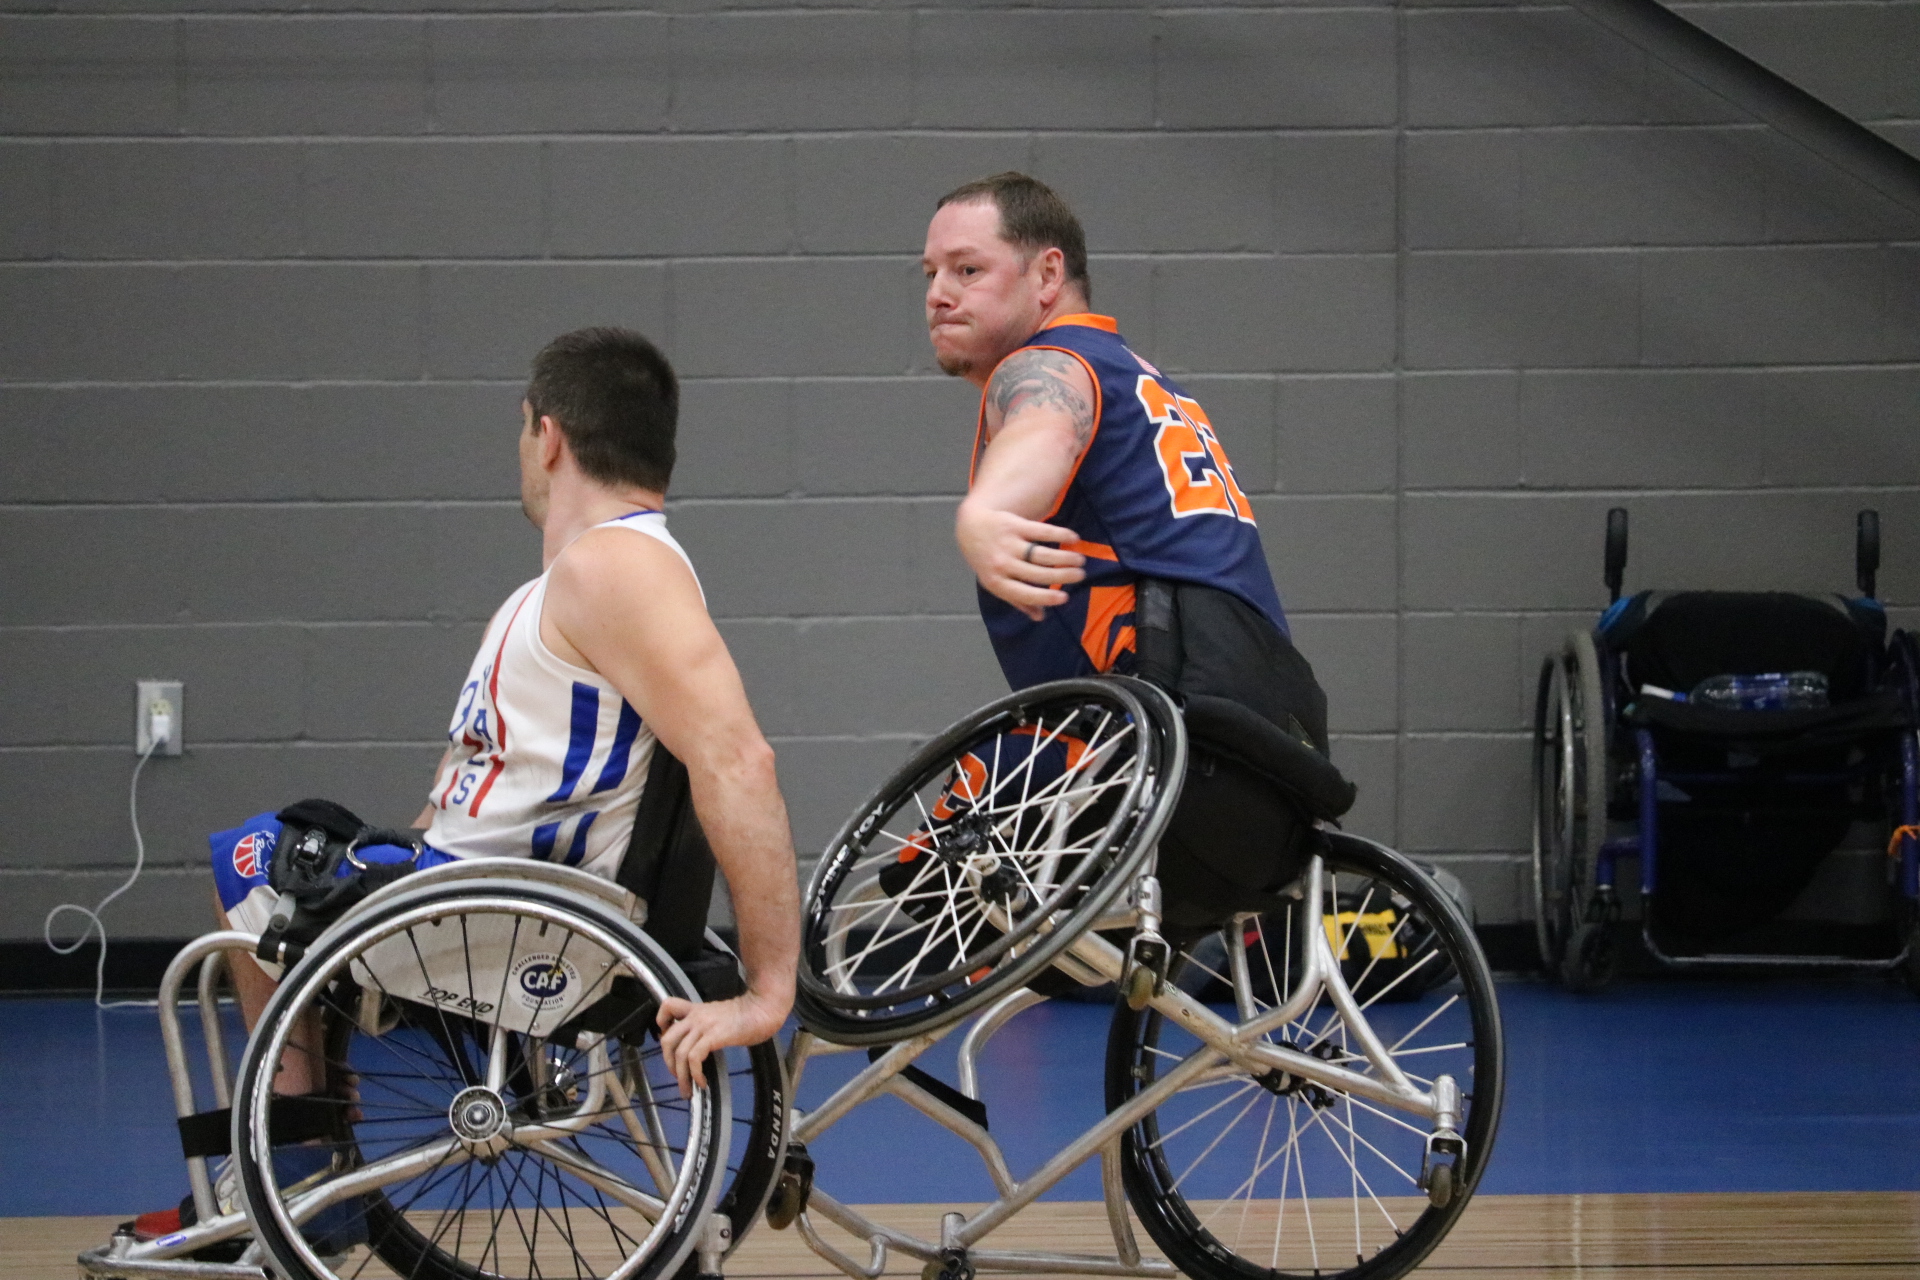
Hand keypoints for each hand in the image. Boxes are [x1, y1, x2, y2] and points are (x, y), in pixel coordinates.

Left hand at [654, 988, 787, 1095]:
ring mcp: (703, 1026)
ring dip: (681, 1076)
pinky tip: (702, 1082)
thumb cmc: (748, 1014)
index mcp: (696, 1009)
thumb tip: (700, 1044)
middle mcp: (695, 1016)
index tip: (669, 1041)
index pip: (668, 1006)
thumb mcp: (720, 1015)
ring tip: (688, 1089)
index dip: (661, 1024)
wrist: (762, 1009)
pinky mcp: (713, 1036)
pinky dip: (695, 1074)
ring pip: (679, 1053)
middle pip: (667, 1039)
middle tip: (678, 1076)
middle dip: (668, 1063)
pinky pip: (694, 1058)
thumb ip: (707, 1025)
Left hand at [955, 502, 1086, 621]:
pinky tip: (1074, 538)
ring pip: (1042, 554)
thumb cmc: (988, 561)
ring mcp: (1007, 544)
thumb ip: (1017, 600)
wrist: (970, 528)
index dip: (1045, 597)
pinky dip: (1060, 534)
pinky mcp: (1014, 525)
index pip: (1024, 593)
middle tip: (1080, 575)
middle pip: (1038, 573)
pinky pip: (1041, 531)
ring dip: (1065, 557)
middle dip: (1063, 575)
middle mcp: (1001, 564)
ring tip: (1080, 560)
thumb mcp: (996, 583)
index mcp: (996, 583)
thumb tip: (1040, 617)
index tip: (1065, 597)